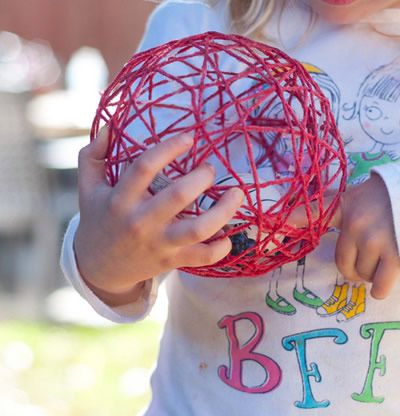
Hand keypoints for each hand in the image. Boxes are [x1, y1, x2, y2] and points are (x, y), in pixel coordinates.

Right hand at [74, 128, 243, 304]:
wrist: (99, 268)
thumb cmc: (99, 220)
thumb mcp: (88, 189)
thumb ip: (92, 156)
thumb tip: (109, 126)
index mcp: (120, 199)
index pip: (144, 167)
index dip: (169, 148)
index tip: (189, 137)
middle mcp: (140, 221)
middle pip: (178, 196)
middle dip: (201, 177)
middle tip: (210, 168)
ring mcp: (158, 243)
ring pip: (198, 229)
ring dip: (223, 210)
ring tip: (237, 193)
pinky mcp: (171, 261)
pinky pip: (202, 257)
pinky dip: (220, 248)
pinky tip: (228, 234)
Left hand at [289, 174, 399, 298]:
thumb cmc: (394, 199)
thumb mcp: (362, 195)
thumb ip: (340, 209)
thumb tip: (308, 223)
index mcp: (345, 206)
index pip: (313, 212)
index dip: (289, 221)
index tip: (272, 227)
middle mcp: (355, 223)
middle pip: (343, 264)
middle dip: (355, 268)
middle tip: (370, 258)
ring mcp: (375, 240)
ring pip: (361, 276)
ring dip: (371, 275)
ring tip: (386, 258)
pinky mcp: (396, 256)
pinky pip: (379, 286)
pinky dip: (381, 290)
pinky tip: (386, 282)